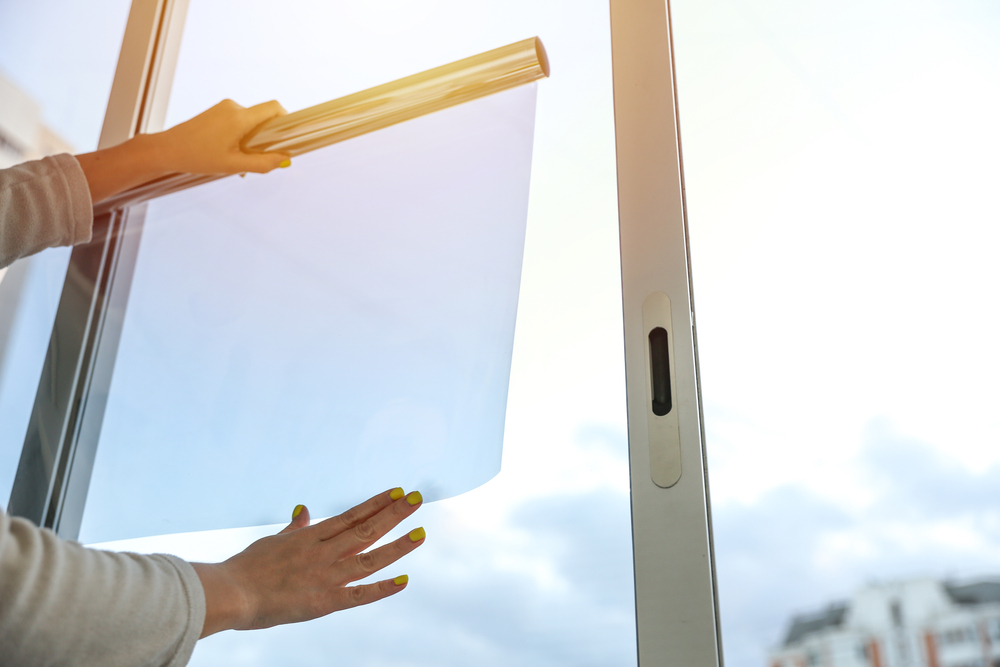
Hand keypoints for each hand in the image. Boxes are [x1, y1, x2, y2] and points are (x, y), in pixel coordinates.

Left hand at [150, 99, 290, 175]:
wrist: (167, 150)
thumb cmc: (198, 158)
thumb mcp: (233, 166)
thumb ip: (263, 164)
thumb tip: (285, 160)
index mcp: (239, 118)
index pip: (274, 108)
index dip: (286, 120)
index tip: (287, 137)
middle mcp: (233, 107)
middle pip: (264, 118)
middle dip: (267, 138)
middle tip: (257, 159)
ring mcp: (224, 107)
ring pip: (251, 122)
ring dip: (252, 140)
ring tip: (237, 160)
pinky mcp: (217, 111)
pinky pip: (239, 121)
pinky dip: (241, 137)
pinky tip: (229, 153)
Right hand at [191, 488, 424, 636]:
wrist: (229, 593)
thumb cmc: (246, 568)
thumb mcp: (272, 541)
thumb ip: (294, 529)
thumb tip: (304, 511)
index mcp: (310, 537)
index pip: (352, 516)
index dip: (377, 503)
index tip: (398, 492)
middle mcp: (322, 552)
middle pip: (366, 530)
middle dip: (394, 514)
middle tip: (418, 499)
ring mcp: (325, 576)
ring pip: (368, 558)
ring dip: (396, 546)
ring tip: (420, 532)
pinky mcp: (323, 602)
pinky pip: (358, 595)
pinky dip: (382, 589)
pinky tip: (403, 581)